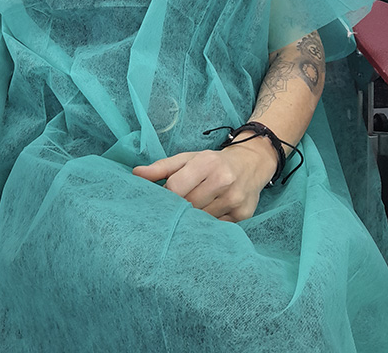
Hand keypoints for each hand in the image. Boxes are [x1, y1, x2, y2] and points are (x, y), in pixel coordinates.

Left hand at [132, 142, 273, 221]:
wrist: (252, 162)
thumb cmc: (213, 162)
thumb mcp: (188, 159)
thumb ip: (161, 168)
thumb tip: (136, 174)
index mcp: (206, 163)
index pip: (176, 188)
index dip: (165, 198)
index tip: (162, 201)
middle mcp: (222, 180)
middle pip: (189, 205)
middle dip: (178, 210)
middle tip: (173, 212)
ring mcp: (234, 198)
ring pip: (202, 219)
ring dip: (192, 221)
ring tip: (188, 217)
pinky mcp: (243, 215)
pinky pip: (217, 228)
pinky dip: (208, 227)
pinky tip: (204, 223)